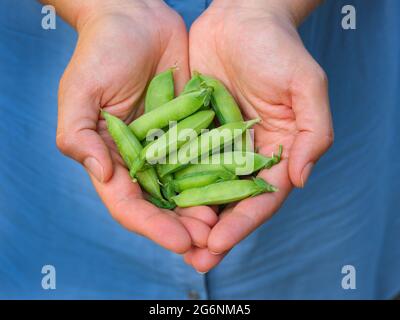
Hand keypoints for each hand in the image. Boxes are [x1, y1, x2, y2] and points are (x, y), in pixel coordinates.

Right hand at [54, 0, 216, 253]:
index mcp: (112, 158)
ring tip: (226, 228)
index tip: (180, 241)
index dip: (154, 226)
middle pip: (163, 205)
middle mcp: (142, 159)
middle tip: (210, 243)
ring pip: (189, 188)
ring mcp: (169, 146)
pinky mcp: (192, 130)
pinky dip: (220, 177)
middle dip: (184, 227)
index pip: (130, 204)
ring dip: (206, 210)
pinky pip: (207, 158)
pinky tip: (238, 192)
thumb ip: (78, 135)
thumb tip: (102, 175)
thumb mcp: (80, 91)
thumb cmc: (102, 51)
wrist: (137, 18)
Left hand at [187, 0, 332, 270]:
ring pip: (201, 188)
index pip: (260, 197)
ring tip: (171, 243)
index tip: (218, 244)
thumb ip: (314, 133)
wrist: (242, 17)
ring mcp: (217, 144)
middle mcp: (245, 154)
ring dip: (187, 217)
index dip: (241, 223)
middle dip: (212, 232)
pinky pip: (180, 160)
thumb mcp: (307, 86)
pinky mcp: (192, 130)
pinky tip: (154, 202)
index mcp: (276, 152)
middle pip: (229, 202)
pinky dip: (169, 182)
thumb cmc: (278, 48)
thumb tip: (301, 179)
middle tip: (193, 260)